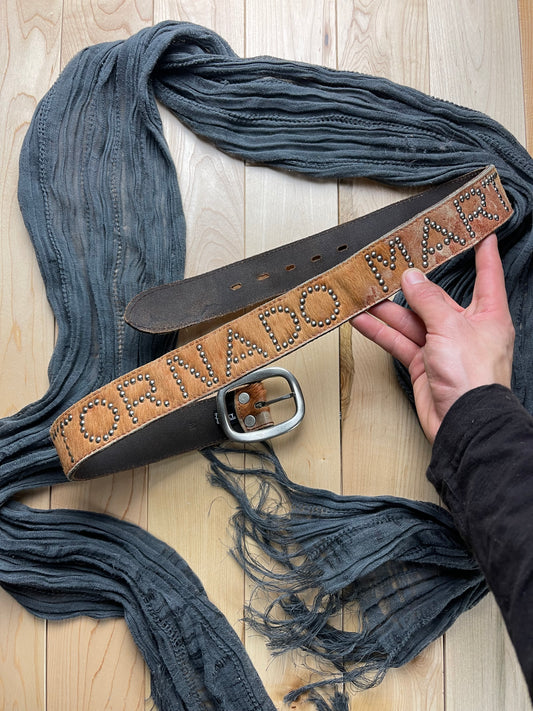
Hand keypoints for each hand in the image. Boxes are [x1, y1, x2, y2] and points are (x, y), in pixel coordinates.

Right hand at [350, 234, 514, 442]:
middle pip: (437, 299)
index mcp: (487, 315)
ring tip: (365, 294)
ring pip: (412, 321)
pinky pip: (400, 342)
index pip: (487, 276)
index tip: (481, 233)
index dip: (484, 254)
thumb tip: (413, 278)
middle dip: (414, 286)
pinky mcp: (424, 364)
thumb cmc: (474, 378)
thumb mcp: (451, 327)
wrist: (463, 422)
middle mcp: (466, 329)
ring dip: (388, 309)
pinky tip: (364, 321)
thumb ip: (428, 300)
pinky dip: (381, 332)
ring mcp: (443, 347)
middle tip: (392, 267)